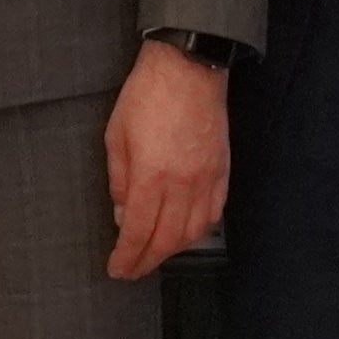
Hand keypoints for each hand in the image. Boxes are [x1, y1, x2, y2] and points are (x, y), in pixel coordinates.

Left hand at [101, 39, 229, 279]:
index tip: (117, 269)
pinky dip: (198, 231)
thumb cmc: (147, 96)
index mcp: (151, 176)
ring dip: (172, 250)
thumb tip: (122, 215)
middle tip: (132, 270)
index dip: (127, 257)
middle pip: (166, 240)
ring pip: (193, 232)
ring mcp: (206, 179)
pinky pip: (214, 213)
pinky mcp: (222, 170)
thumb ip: (119, 180)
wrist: (188, 67)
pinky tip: (186, 234)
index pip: (138, 231)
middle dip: (147, 261)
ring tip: (155, 254)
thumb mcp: (116, 136)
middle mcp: (182, 184)